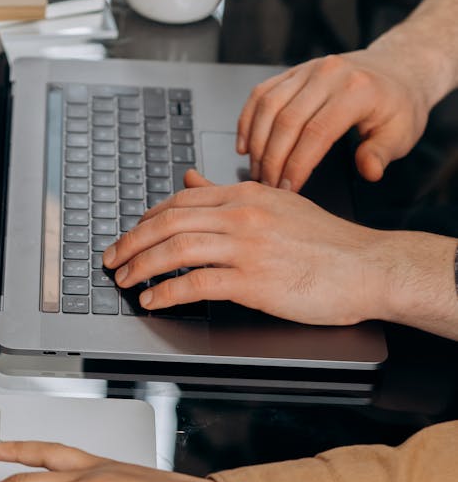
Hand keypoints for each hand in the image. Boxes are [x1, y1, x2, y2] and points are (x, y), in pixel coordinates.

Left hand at [103, 172, 392, 323]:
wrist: (368, 267)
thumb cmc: (329, 243)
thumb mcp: (277, 204)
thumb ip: (231, 194)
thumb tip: (191, 181)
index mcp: (247, 194)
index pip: (180, 201)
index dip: (146, 219)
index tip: (130, 236)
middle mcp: (242, 215)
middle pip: (168, 223)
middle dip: (131, 243)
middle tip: (112, 260)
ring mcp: (247, 247)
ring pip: (175, 251)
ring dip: (141, 267)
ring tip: (125, 281)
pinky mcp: (253, 280)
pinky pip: (197, 284)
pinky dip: (168, 293)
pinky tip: (154, 300)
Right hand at [236, 48, 436, 191]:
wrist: (396, 68)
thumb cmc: (398, 103)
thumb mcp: (402, 132)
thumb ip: (382, 154)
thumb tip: (368, 171)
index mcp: (357, 90)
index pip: (316, 132)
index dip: (297, 165)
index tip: (288, 188)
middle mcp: (328, 75)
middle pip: (287, 121)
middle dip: (272, 159)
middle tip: (267, 186)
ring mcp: (307, 69)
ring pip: (268, 106)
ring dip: (256, 142)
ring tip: (256, 170)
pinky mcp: (293, 71)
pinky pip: (261, 94)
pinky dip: (247, 120)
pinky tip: (245, 144)